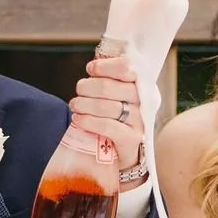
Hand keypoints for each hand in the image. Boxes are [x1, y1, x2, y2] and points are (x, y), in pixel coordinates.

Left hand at [70, 51, 144, 174]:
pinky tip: (78, 119)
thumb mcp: (115, 95)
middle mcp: (142, 101)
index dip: (104, 66)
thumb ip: (108, 80)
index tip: (90, 69)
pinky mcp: (131, 138)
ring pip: (105, 106)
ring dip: (83, 104)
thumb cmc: (115, 117)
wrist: (122, 151)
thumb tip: (92, 66)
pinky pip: (106, 126)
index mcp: (140, 84)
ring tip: (75, 105)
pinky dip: (88, 121)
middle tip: (79, 90)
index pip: (126, 67)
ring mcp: (138, 120)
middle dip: (87, 87)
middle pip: (108, 87)